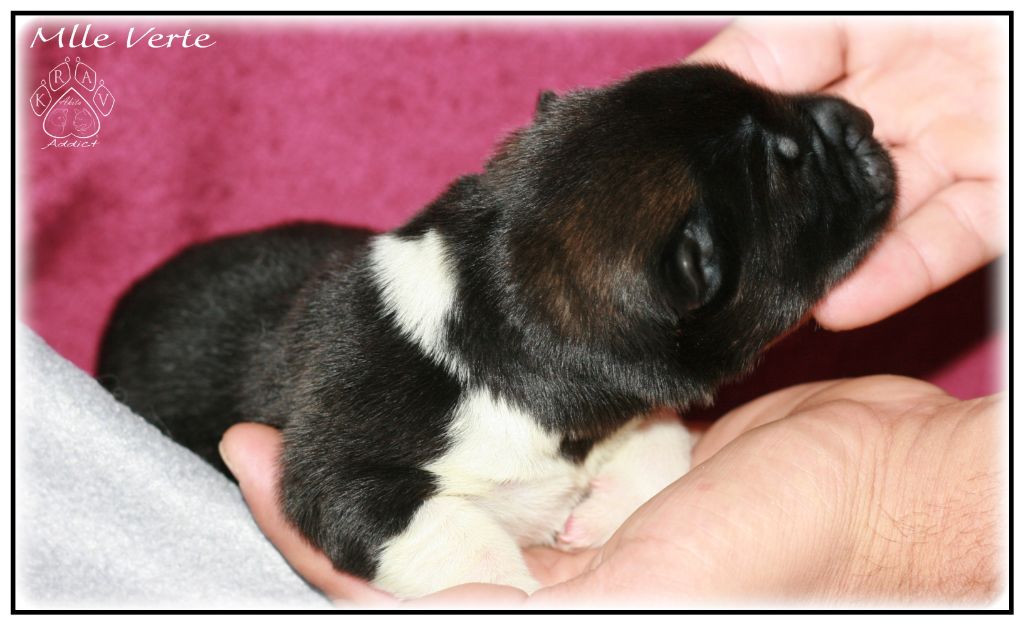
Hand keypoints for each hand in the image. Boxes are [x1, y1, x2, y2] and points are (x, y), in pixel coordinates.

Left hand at [219, 376, 1003, 605]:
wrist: (883, 486)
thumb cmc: (784, 553)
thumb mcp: (640, 595)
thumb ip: (514, 608)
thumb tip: (384, 602)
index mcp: (538, 614)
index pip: (390, 586)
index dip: (309, 531)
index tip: (249, 451)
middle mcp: (548, 582)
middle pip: (413, 534)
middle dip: (347, 478)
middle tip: (277, 412)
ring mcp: (580, 524)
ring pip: (461, 484)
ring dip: (407, 439)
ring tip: (348, 382)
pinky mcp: (615, 471)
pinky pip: (526, 443)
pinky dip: (481, 413)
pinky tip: (446, 376)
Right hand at [687, 18, 1007, 329]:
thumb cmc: (989, 7)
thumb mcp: (870, 4)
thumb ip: (780, 36)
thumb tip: (701, 80)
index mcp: (866, 25)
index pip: (768, 72)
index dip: (718, 120)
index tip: (665, 168)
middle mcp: (903, 84)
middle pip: (814, 159)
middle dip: (766, 207)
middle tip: (711, 258)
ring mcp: (955, 138)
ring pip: (872, 212)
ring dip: (822, 260)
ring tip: (771, 304)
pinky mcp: (1003, 189)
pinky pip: (943, 240)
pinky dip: (895, 274)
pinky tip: (842, 306)